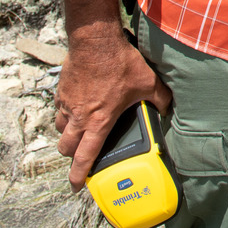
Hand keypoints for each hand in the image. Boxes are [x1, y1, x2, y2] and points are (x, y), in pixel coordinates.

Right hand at [54, 29, 171, 189]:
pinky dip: (65, 113)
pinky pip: (59, 109)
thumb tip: (168, 108)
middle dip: (71, 156)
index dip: (79, 174)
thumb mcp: (147, 82)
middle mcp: (79, 116)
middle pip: (66, 147)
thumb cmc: (120, 63)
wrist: (95, 42)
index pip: (85, 156)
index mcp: (99, 121)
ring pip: (60, 129)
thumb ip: (160, 98)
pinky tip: (77, 106)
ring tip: (79, 131)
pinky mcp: (61, 91)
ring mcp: (67, 104)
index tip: (76, 185)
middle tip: (78, 156)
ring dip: (67, 134)